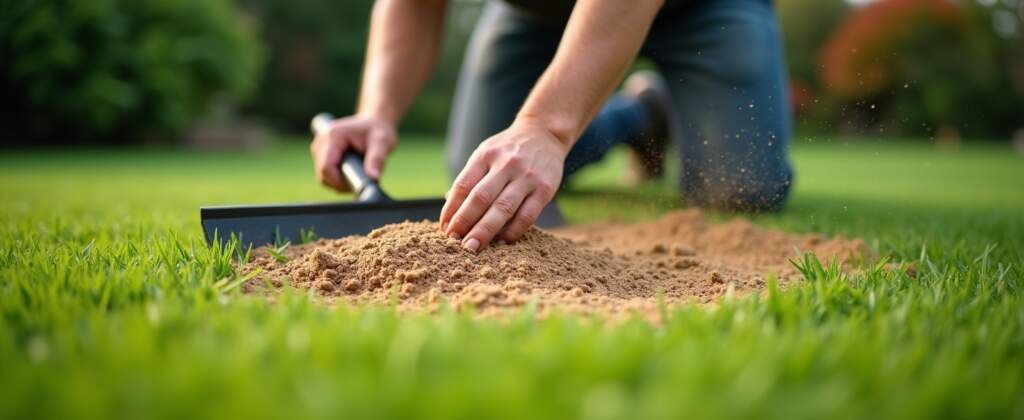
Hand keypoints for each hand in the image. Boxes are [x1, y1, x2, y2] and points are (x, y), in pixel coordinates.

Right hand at [310, 115, 396, 190]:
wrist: (374, 123)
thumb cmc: (378, 131)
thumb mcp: (382, 142)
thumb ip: (377, 159)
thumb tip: (373, 178)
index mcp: (333, 135)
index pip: (326, 167)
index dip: (339, 182)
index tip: (355, 186)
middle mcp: (321, 139)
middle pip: (322, 173)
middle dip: (340, 183)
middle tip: (359, 181)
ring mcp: (319, 146)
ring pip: (322, 175)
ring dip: (338, 182)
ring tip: (356, 175)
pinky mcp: (320, 152)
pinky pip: (324, 173)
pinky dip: (335, 178)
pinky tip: (350, 173)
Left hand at [440, 120, 567, 251]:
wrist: (544, 134)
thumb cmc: (508, 150)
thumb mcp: (486, 154)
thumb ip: (470, 179)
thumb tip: (451, 208)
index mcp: (486, 155)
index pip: (463, 185)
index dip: (451, 209)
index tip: (445, 228)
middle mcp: (505, 164)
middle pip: (480, 198)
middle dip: (465, 222)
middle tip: (454, 242)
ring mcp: (526, 177)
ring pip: (503, 208)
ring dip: (486, 230)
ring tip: (473, 247)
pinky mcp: (545, 189)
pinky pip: (527, 215)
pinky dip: (513, 230)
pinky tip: (502, 241)